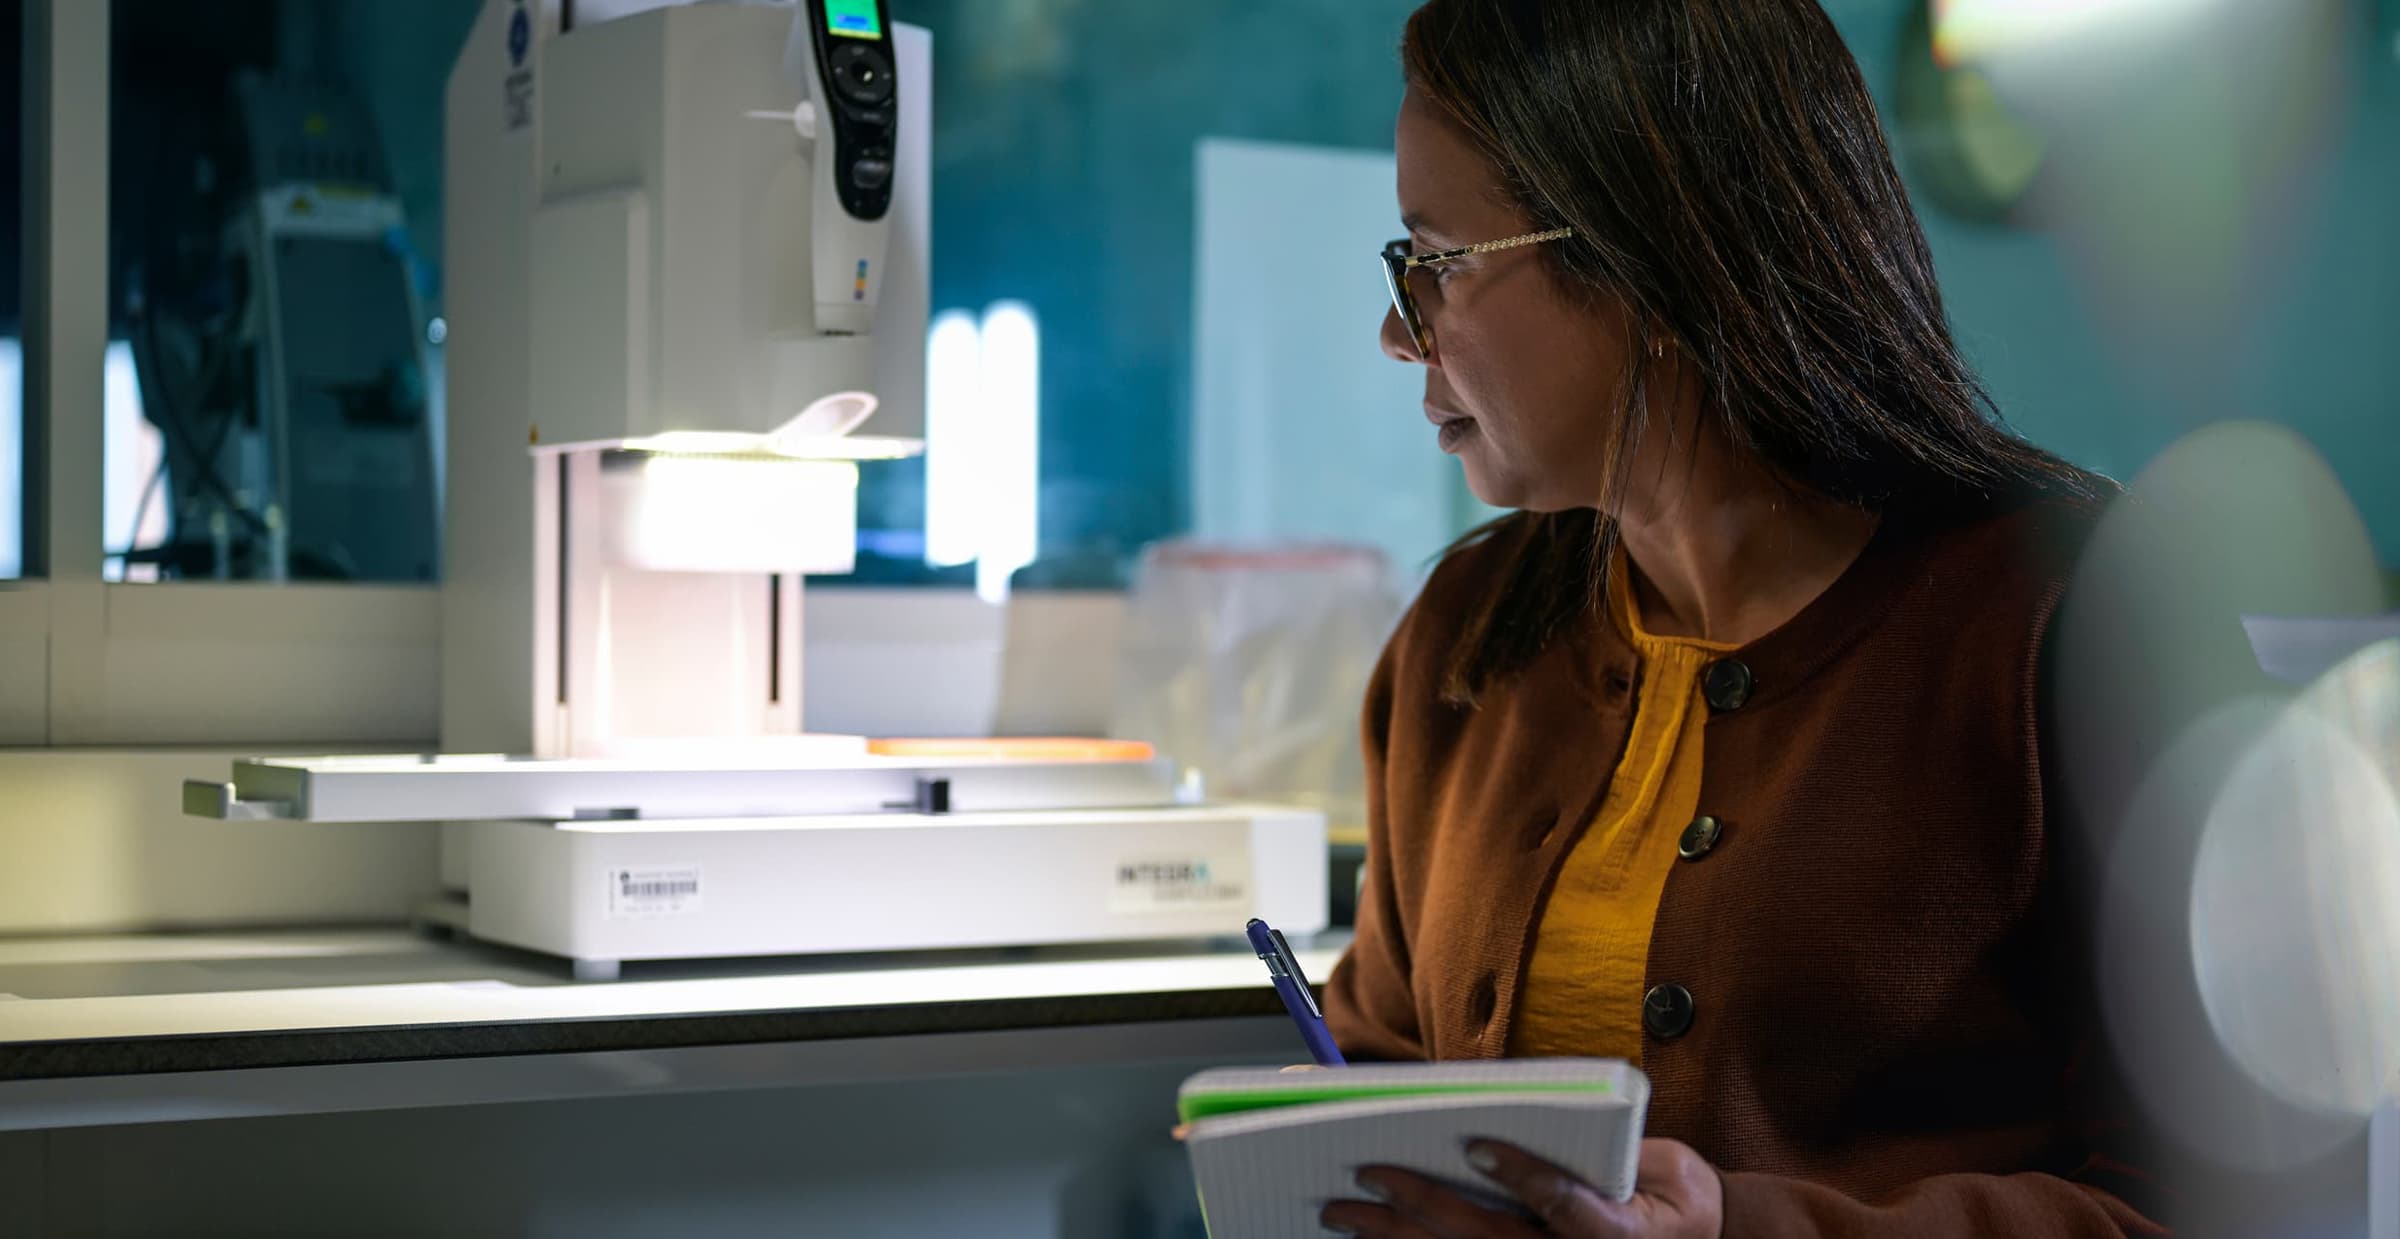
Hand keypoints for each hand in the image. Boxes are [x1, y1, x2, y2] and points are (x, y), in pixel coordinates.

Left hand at [1320, 1137, 1723, 1237]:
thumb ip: (1593, 1142)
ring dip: (1394, 1235)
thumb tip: (1520, 1101)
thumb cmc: (1670, 1194)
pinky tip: (1369, 1233)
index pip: (1563, 1205)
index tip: (1477, 1144)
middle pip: (1488, 1238)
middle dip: (1421, 1205)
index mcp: (1618, 1234)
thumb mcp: (1656, 1161)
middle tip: (1368, 1172)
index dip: (1521, 1175)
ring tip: (1339, 1212)